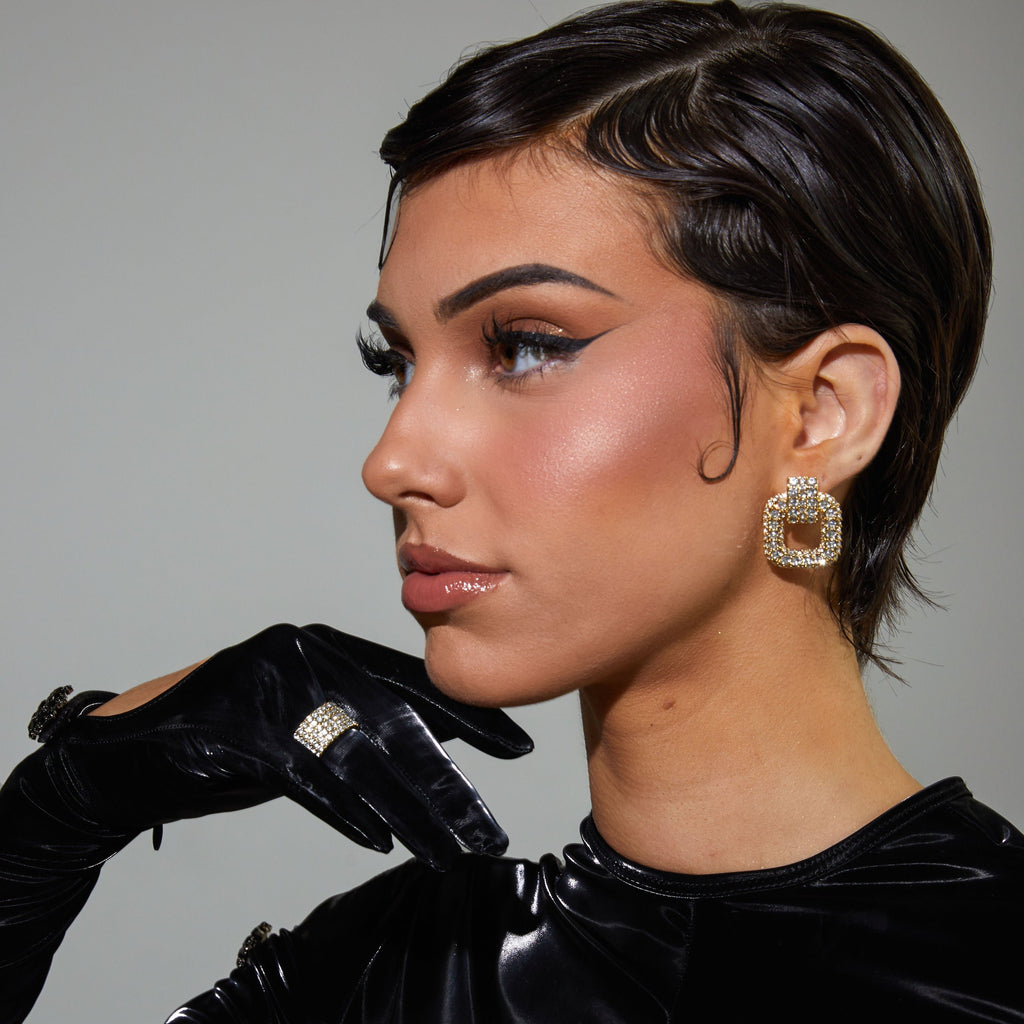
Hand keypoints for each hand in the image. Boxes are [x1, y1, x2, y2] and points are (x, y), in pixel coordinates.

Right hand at [50, 623, 532, 868]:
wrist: (136, 743)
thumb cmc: (229, 731)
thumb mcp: (302, 713)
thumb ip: (358, 716)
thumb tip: (433, 743)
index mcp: (330, 647)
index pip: (413, 681)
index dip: (467, 716)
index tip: (516, 746)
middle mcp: (310, 657)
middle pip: (396, 725)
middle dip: (447, 782)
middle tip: (490, 825)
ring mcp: (276, 689)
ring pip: (361, 759)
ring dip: (410, 811)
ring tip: (453, 849)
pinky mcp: (243, 730)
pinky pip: (309, 776)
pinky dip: (346, 810)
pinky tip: (381, 837)